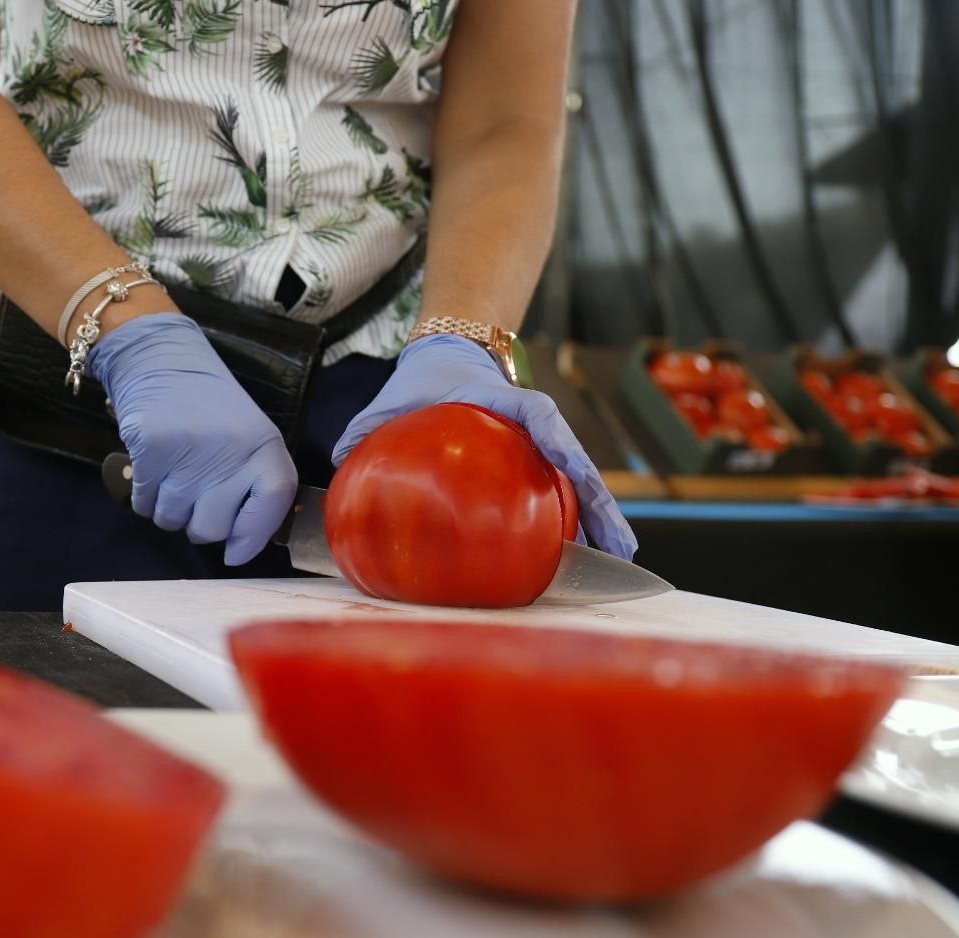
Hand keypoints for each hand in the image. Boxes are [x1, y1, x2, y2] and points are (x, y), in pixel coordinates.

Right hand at [91, 313, 296, 564]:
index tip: (235, 553)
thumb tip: (241, 547)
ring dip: (169, 511)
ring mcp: (188, 452)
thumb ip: (253, 485)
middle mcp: (230, 450)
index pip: (272, 503)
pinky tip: (154, 470)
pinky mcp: (150, 451)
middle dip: (200, 526)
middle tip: (196, 500)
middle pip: (213, 528)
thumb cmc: (210, 408)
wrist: (161, 359)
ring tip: (174, 476)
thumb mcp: (248, 438)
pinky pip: (144, 505)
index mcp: (264, 445)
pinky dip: (145, 498)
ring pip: (173, 522)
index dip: (253, 536)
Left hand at [332, 333, 637, 558]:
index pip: (543, 420)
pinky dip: (574, 518)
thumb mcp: (394, 397)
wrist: (447, 356)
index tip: (577, 477)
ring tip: (616, 560)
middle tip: (618, 551)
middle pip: (577, 464)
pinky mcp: (536, 461)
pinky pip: (559, 491)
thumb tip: (341, 460)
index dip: (563, 448)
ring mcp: (540, 444)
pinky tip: (578, 555)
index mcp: (507, 402)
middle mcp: (534, 424)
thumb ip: (367, 426)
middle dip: (601, 506)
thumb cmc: (423, 379)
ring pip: (578, 482)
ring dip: (600, 518)